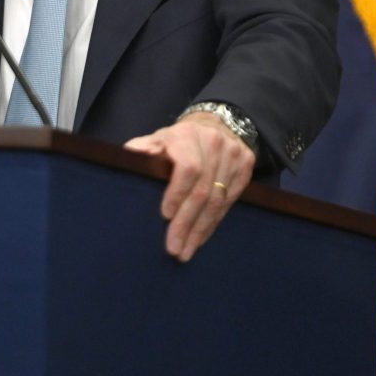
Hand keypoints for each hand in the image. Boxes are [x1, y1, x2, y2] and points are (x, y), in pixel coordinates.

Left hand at [124, 112, 255, 261]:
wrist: (212, 125)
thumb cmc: (175, 141)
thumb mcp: (155, 139)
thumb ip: (141, 150)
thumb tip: (130, 160)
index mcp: (187, 135)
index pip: (188, 168)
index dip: (177, 194)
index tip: (165, 216)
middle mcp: (213, 142)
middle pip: (203, 190)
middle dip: (187, 223)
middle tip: (174, 248)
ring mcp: (233, 154)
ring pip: (218, 200)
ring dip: (201, 229)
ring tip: (186, 250)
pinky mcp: (245, 166)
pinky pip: (230, 201)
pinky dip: (214, 222)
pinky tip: (201, 237)